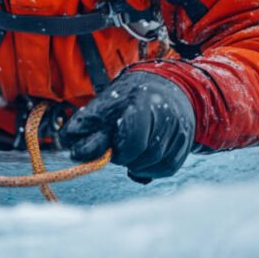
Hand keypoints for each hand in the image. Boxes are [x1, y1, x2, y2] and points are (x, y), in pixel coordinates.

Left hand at [64, 71, 194, 181]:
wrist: (159, 88)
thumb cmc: (121, 103)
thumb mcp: (97, 108)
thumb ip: (81, 129)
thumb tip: (73, 152)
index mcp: (139, 102)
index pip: (133, 139)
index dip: (118, 152)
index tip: (109, 150)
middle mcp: (164, 115)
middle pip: (145, 153)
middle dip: (126, 157)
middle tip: (117, 149)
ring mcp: (178, 129)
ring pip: (157, 163)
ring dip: (137, 164)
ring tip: (128, 151)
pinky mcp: (185, 143)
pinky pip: (167, 168)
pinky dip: (151, 169)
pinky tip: (141, 159)